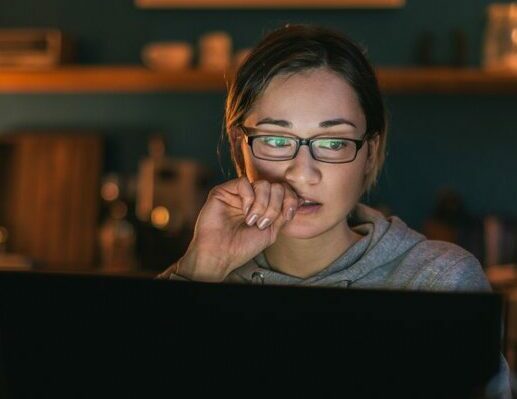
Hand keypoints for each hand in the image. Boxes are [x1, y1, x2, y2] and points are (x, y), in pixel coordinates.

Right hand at [168, 176, 302, 281]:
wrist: (221, 254)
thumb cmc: (242, 247)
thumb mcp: (271, 231)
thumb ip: (283, 214)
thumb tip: (300, 199)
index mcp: (263, 205)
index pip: (284, 191)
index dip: (290, 200)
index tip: (288, 215)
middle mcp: (252, 197)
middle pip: (276, 187)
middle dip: (275, 206)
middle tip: (263, 223)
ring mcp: (238, 193)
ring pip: (262, 184)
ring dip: (262, 204)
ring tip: (252, 220)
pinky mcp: (224, 191)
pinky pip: (244, 182)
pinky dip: (249, 198)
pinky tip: (245, 212)